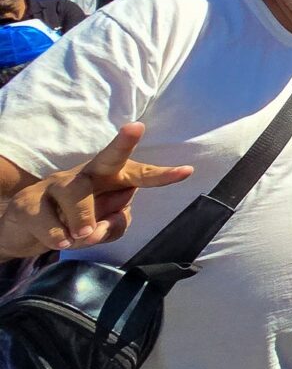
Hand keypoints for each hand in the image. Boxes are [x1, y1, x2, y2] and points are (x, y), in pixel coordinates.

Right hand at [0, 124, 192, 260]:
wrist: (27, 226)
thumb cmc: (78, 219)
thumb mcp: (103, 225)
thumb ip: (113, 224)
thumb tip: (99, 227)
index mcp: (110, 178)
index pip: (139, 174)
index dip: (162, 175)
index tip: (188, 171)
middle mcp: (86, 174)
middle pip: (108, 157)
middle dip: (123, 143)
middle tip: (135, 128)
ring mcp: (56, 184)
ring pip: (79, 201)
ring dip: (84, 224)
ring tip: (81, 236)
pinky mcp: (29, 202)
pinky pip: (53, 225)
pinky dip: (60, 238)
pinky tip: (61, 241)